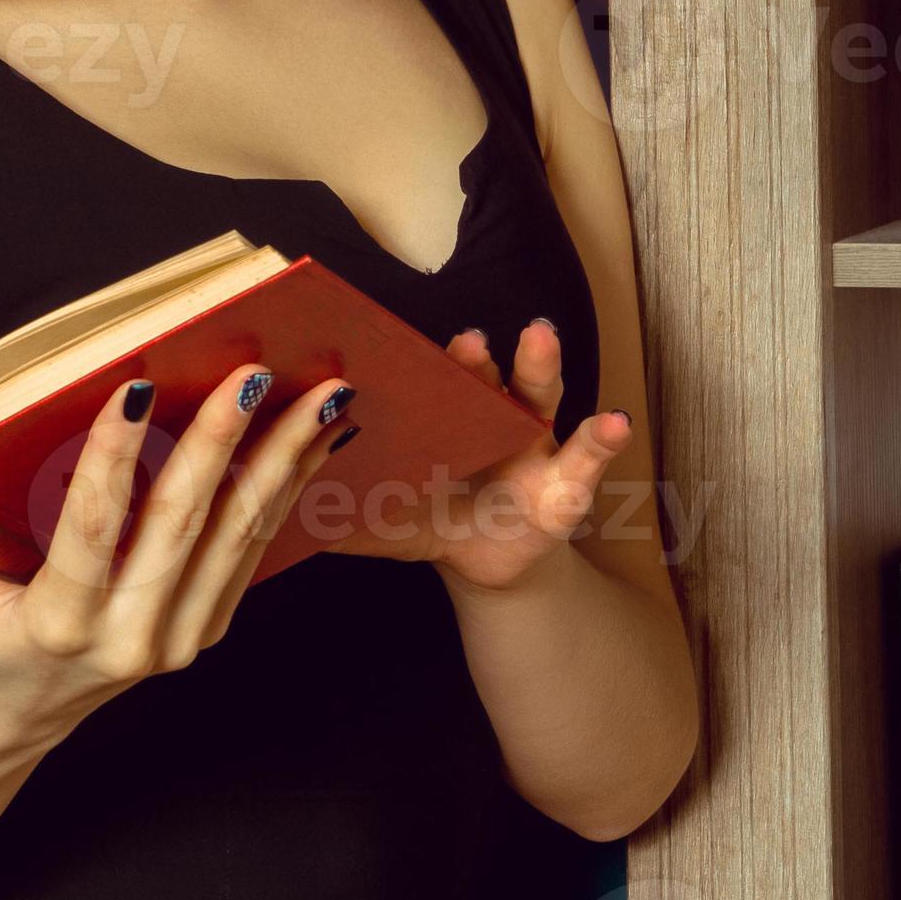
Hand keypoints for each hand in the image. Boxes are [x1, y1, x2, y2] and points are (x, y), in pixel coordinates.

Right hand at [0, 361, 351, 753]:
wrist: (13, 712)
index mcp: (61, 628)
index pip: (93, 533)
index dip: (115, 459)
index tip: (138, 386)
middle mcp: (132, 639)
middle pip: (185, 527)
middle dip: (225, 443)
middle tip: (256, 373)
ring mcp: (178, 639)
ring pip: (239, 536)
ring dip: (285, 461)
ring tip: (325, 396)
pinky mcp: (206, 628)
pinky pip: (254, 550)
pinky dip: (289, 489)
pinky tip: (317, 438)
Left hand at [324, 318, 630, 593]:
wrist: (487, 562)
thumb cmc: (435, 521)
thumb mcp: (394, 525)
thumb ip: (351, 524)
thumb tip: (285, 526)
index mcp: (441, 422)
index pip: (430, 386)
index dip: (413, 369)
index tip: (391, 348)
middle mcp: (485, 419)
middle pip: (478, 379)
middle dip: (475, 358)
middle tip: (464, 338)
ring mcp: (532, 444)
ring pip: (537, 395)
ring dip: (539, 365)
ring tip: (540, 337)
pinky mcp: (566, 482)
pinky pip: (587, 458)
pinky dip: (602, 440)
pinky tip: (615, 421)